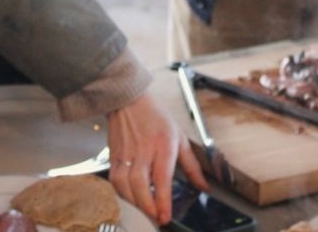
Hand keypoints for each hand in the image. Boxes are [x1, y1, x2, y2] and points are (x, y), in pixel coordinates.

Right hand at [106, 92, 207, 224]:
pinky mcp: (113, 155)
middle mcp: (143, 149)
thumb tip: (204, 186)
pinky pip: (114, 180)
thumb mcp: (180, 136)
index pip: (162, 176)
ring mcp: (126, 153)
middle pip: (140, 184)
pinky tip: (131, 197)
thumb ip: (192, 164)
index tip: (165, 216)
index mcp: (163, 143)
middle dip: (147, 207)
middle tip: (156, 218)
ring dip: (134, 202)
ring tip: (145, 210)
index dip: (163, 199)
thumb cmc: (155, 116)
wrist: (129, 100)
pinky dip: (122, 193)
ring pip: (125, 185)